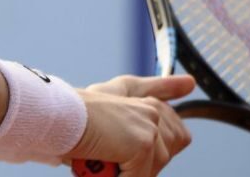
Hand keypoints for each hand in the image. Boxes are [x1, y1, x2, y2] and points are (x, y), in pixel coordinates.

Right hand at [64, 75, 194, 176]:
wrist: (58, 114)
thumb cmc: (77, 109)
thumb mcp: (115, 94)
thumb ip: (151, 90)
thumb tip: (192, 82)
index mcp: (149, 103)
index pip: (176, 133)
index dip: (160, 145)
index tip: (131, 145)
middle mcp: (154, 112)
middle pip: (166, 155)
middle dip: (141, 163)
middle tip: (110, 153)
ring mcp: (150, 127)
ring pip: (153, 169)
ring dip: (127, 171)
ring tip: (102, 157)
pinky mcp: (143, 144)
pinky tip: (102, 168)